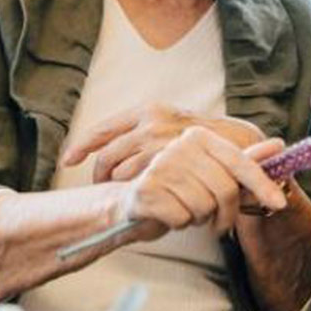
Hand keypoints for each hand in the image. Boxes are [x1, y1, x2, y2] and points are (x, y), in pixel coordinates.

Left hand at [63, 104, 265, 182]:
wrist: (241, 145)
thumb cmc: (203, 139)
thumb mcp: (172, 124)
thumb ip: (145, 132)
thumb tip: (112, 145)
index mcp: (147, 111)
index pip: (103, 129)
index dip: (81, 146)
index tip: (68, 160)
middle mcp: (150, 123)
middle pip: (107, 155)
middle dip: (99, 176)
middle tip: (100, 189)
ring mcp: (160, 144)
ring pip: (121, 173)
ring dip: (120, 188)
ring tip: (126, 196)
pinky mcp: (170, 163)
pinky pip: (141, 184)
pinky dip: (139, 194)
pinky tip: (143, 200)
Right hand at [118, 127, 286, 236]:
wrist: (128, 201)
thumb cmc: (174, 187)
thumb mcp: (211, 172)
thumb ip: (243, 161)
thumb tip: (279, 145)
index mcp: (198, 136)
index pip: (239, 163)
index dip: (262, 185)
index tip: (279, 205)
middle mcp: (180, 146)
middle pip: (225, 190)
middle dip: (224, 214)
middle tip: (215, 221)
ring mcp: (161, 166)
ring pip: (203, 207)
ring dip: (197, 218)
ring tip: (184, 210)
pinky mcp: (146, 189)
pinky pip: (181, 217)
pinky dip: (178, 223)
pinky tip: (166, 215)